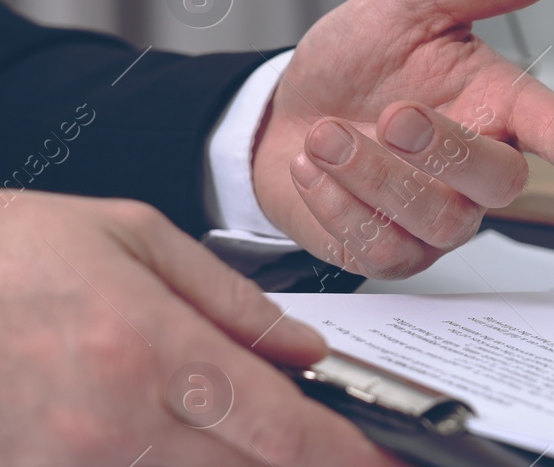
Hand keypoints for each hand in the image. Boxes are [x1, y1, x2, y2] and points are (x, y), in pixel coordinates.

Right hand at [0, 191, 397, 464]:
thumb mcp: (133, 238)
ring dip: (246, 465)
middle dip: (307, 464)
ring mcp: (74, 465)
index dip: (349, 455)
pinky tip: (192, 441)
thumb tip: (305, 354)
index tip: (387, 459)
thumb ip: (234, 300)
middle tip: (340, 447)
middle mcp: (116, 424)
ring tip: (257, 431)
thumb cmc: (8, 253)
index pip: (283, 430)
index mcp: (150, 350)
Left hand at [253, 0, 553, 278]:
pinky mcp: (393, 250)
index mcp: (498, 106)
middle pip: (501, 183)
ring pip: (440, 221)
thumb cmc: (360, 62)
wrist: (286, 109)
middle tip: (394, 116)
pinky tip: (313, 166)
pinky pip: (383, 249)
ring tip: (326, 133)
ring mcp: (440, 217)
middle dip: (446, 151)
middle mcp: (478, 169)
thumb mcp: (415, 6)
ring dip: (374, 176)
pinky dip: (338, 205)